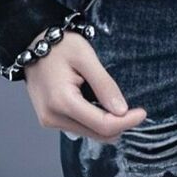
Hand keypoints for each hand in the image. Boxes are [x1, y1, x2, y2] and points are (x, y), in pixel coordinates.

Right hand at [23, 27, 146, 142]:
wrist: (33, 43)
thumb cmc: (61, 46)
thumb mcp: (86, 58)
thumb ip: (104, 84)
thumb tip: (122, 111)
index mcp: (62, 102)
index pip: (101, 125)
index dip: (126, 122)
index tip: (143, 112)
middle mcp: (53, 117)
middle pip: (95, 134)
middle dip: (118, 125)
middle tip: (134, 111)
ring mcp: (49, 120)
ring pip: (87, 133)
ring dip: (106, 124)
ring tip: (116, 105)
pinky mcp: (49, 119)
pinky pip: (78, 127)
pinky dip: (93, 121)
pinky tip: (100, 105)